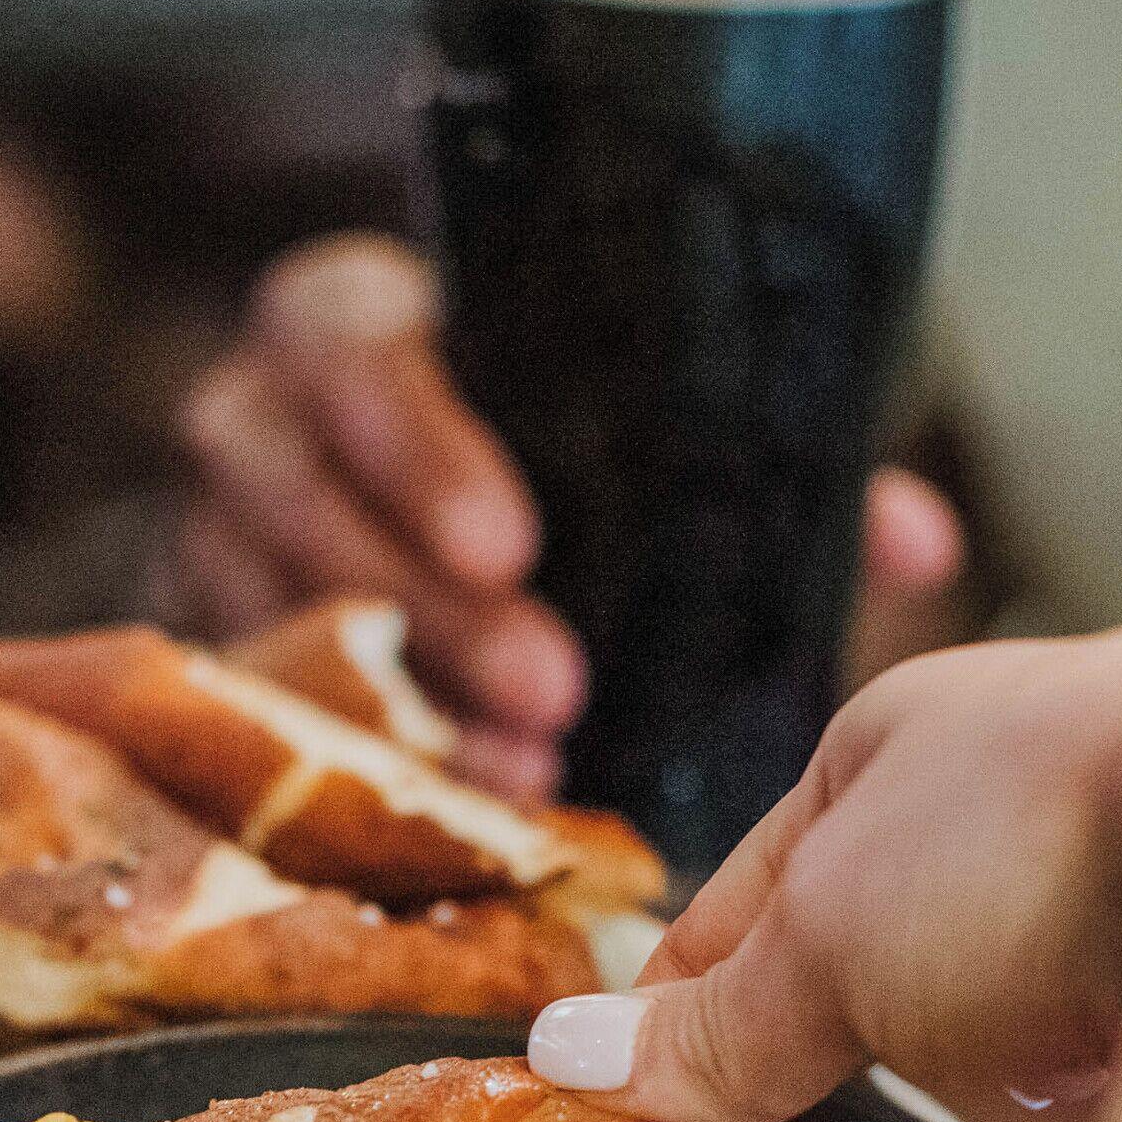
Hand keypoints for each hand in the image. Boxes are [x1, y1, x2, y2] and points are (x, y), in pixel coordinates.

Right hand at [163, 234, 971, 801]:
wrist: (432, 512)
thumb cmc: (550, 449)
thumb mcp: (646, 431)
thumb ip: (768, 469)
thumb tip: (913, 542)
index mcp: (353, 321)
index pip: (342, 343)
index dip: (415, 445)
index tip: (517, 544)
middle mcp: (257, 414)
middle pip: (289, 487)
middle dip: (427, 602)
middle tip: (556, 692)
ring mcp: (212, 534)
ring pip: (257, 605)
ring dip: (396, 695)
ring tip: (522, 772)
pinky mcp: (208, 642)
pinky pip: (248, 701)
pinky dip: (355, 754)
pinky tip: (460, 801)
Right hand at [524, 620, 1121, 1121]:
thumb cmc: (1039, 848)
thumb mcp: (829, 943)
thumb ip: (715, 1023)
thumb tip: (567, 1067)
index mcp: (924, 728)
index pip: (757, 891)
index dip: (683, 1010)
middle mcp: (1073, 764)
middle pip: (919, 937)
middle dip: (868, 1037)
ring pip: (1071, 979)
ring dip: (1024, 1060)